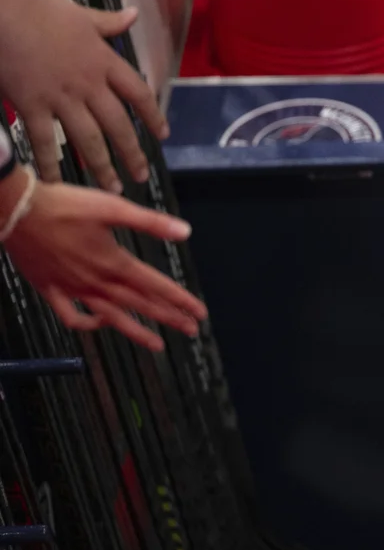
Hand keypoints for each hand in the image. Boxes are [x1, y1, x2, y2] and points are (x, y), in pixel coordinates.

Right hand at [0, 0, 168, 191]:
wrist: (2, 9)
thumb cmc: (39, 9)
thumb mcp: (82, 15)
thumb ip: (110, 23)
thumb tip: (134, 15)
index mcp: (104, 62)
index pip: (139, 95)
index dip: (153, 116)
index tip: (162, 134)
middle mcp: (89, 84)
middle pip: (119, 126)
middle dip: (133, 153)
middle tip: (142, 175)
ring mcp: (61, 97)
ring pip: (89, 140)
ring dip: (103, 166)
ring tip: (113, 187)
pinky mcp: (32, 105)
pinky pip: (44, 141)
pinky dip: (50, 163)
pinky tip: (57, 181)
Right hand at [0, 169, 206, 350]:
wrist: (14, 208)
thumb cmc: (63, 204)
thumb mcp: (112, 207)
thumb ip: (150, 222)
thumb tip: (185, 231)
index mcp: (114, 263)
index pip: (156, 287)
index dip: (181, 300)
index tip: (199, 314)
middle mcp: (96, 282)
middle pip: (140, 305)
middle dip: (168, 318)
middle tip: (191, 330)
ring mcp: (73, 289)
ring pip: (111, 317)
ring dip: (137, 331)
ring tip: (157, 345)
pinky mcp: (51, 289)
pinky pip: (71, 316)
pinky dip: (87, 325)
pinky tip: (100, 324)